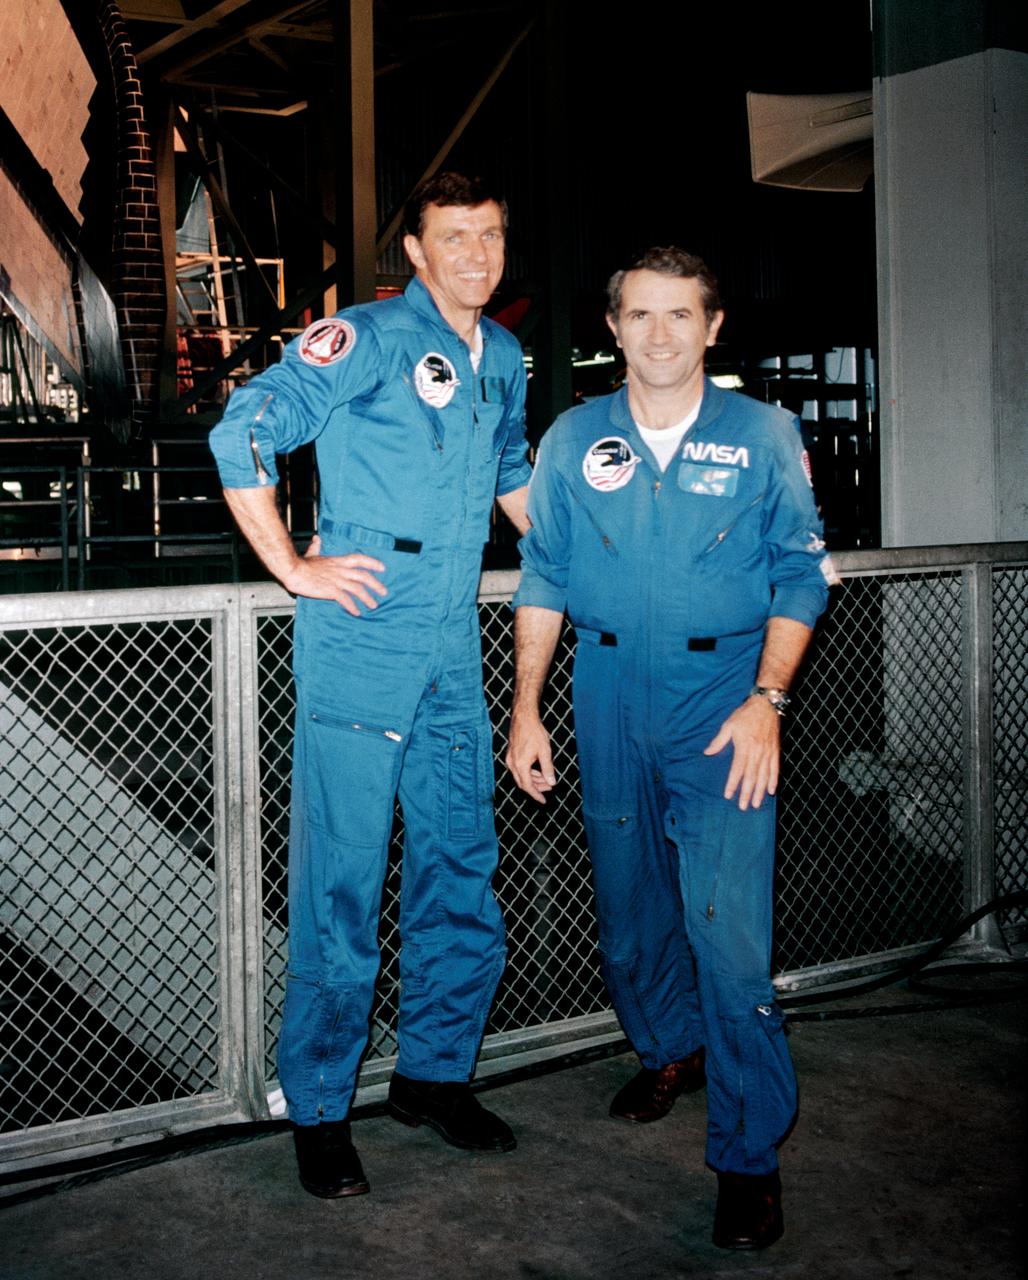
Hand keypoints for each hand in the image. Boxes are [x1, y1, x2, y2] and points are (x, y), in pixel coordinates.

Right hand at [282, 535, 387, 614]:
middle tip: (384, 592)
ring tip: (374, 605)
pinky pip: (345, 599)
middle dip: (376, 584)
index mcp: (338, 561)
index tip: (382, 568)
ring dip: (367, 598)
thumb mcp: (312, 553)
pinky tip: (356, 612)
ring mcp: (336, 580)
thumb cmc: (301, 564)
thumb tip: (317, 539)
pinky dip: (352, 606)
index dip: (372, 563)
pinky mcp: (330, 590)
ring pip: (358, 589)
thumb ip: (316, 547)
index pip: (359, 559)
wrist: (293, 570)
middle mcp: (340, 570)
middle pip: (363, 576)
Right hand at [505, 709, 556, 803]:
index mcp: (520, 765)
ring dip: (533, 780)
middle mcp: (512, 764)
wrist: (523, 718)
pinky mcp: (511, 755)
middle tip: (549, 788)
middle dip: (536, 788)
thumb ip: (548, 769)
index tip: (543, 801)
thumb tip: (551, 782)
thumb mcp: (545, 752)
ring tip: (546, 779)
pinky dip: (528, 772)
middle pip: (523, 783)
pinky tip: (537, 770)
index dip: (536, 795)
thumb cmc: (534, 732)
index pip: (528, 786)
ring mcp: (510, 759)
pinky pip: (518, 769)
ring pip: (521, 776)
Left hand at [703, 695, 780, 809]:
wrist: (767, 704)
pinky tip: (771, 791)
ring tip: (756, 804)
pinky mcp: (775, 751)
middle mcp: (757, 752)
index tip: (728, 795)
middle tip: (743, 807)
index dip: (732, 783)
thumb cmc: (745, 714)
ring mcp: (767, 752)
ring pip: (764, 776)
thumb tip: (707, 752)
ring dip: (759, 791)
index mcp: (744, 746)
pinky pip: (775, 768)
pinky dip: (773, 780)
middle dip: (747, 793)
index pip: (737, 769)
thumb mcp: (729, 725)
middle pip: (751, 776)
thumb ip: (719, 740)